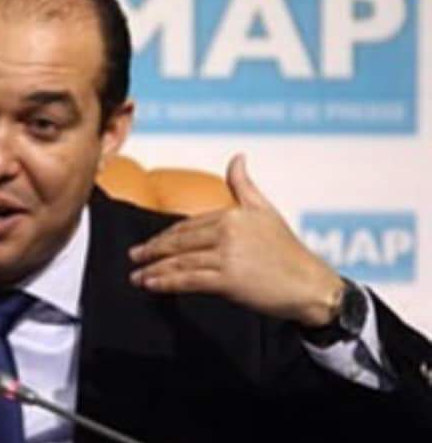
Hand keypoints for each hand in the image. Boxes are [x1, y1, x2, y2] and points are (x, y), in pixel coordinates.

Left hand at [129, 154, 343, 326]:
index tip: (149, 244)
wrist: (310, 285)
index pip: (187, 226)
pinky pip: (188, 280)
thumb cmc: (288, 251)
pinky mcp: (228, 280)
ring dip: (153, 269)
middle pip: (179, 242)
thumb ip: (244, 186)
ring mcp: (227, 256)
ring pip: (179, 261)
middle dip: (152, 250)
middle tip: (133, 256)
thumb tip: (237, 156)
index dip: (165, 236)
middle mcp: (227, 232)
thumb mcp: (265, 211)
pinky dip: (165, 282)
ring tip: (136, 275)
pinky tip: (150, 285)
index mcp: (232, 214)